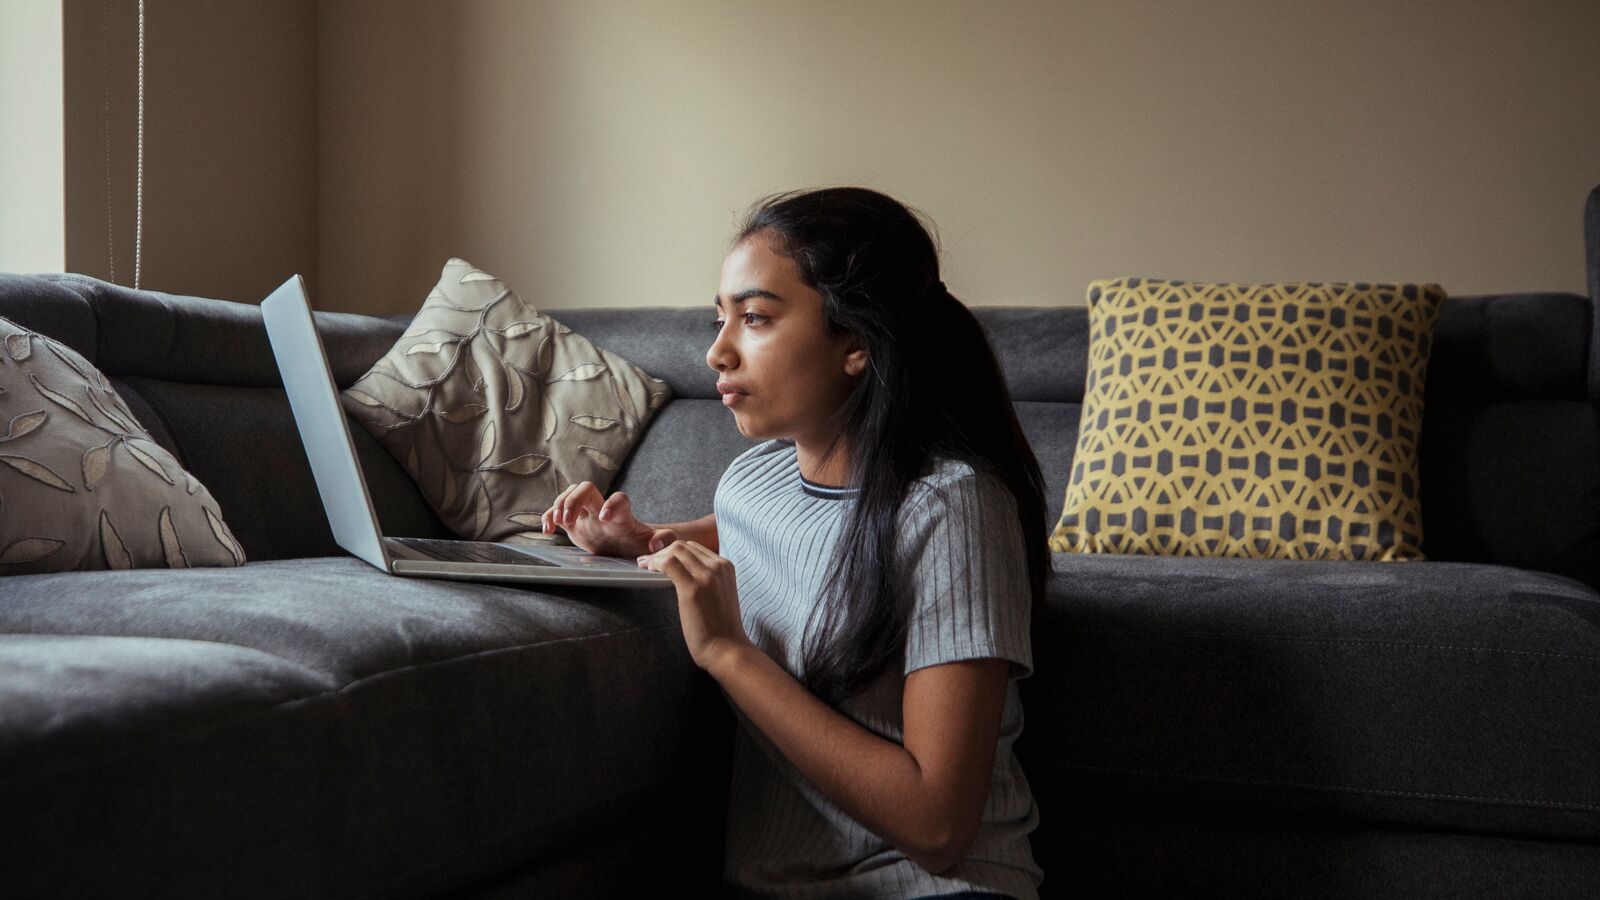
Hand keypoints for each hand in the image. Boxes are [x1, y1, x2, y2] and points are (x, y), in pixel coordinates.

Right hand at [540, 482, 676, 558]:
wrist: (624, 544)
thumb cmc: (638, 543)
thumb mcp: (652, 544)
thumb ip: (663, 540)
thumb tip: (658, 543)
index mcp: (622, 515)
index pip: (619, 499)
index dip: (612, 504)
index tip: (605, 518)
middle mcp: (602, 509)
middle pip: (587, 488)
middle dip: (575, 499)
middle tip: (568, 518)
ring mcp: (586, 513)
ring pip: (570, 494)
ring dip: (559, 505)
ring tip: (557, 522)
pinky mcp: (573, 522)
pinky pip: (556, 512)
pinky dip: (548, 517)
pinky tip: (547, 530)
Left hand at [636, 540, 752, 672]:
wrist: (728, 649)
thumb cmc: (721, 628)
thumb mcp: (719, 594)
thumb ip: (707, 580)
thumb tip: (681, 573)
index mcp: (726, 567)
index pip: (694, 548)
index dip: (673, 552)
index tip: (660, 561)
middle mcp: (718, 567)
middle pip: (684, 546)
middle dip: (662, 552)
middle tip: (648, 564)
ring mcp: (707, 576)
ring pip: (675, 551)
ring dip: (657, 557)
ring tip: (646, 567)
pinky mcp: (693, 588)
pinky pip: (669, 564)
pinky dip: (655, 563)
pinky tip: (648, 570)